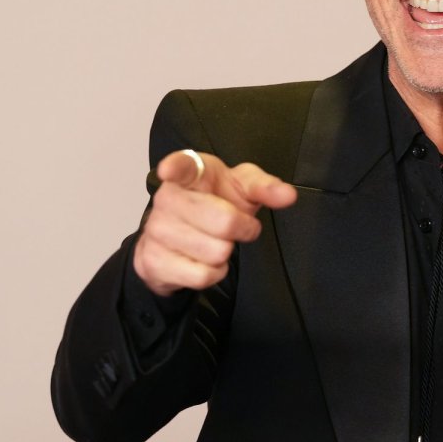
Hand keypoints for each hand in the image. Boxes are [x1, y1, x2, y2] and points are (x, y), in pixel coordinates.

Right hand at [133, 150, 296, 296]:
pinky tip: (204, 259)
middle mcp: (168, 199)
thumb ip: (265, 187)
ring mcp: (157, 230)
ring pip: (216, 252)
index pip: (181, 166)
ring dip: (225, 251)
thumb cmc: (216, 202)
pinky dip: (214, 272)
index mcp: (190, 173)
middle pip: (224, 221)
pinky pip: (203, 275)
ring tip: (214, 239)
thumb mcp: (242, 188)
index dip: (176, 167)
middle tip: (236, 224)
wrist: (181, 234)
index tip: (169, 170)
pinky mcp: (154, 260)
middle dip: (241, 228)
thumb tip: (288, 195)